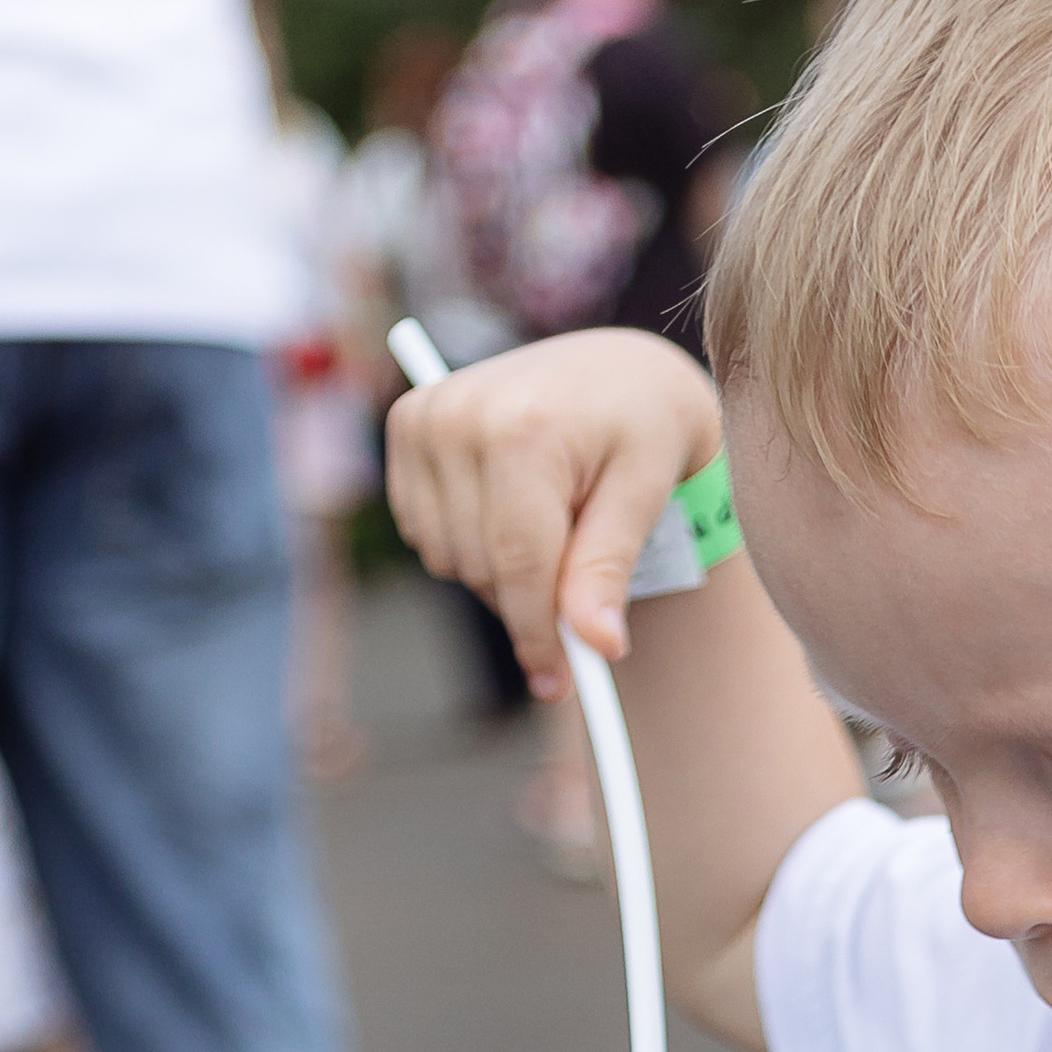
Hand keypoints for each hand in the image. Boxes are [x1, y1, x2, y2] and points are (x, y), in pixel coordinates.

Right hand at [385, 333, 722, 697]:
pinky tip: (514, 511)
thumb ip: (609, 567)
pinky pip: (427, 534)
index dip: (538, 634)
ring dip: (501, 572)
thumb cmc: (644, 427)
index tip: (561, 683)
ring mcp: (424, 419)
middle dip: (531, 600)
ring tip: (555, 525)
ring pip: (450, 559)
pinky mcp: (406, 429)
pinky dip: (472, 544)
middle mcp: (458, 416)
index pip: (517, 562)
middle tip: (581, 596)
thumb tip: (598, 646)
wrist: (614, 368)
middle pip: (482, 568)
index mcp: (523, 427)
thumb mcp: (645, 493)